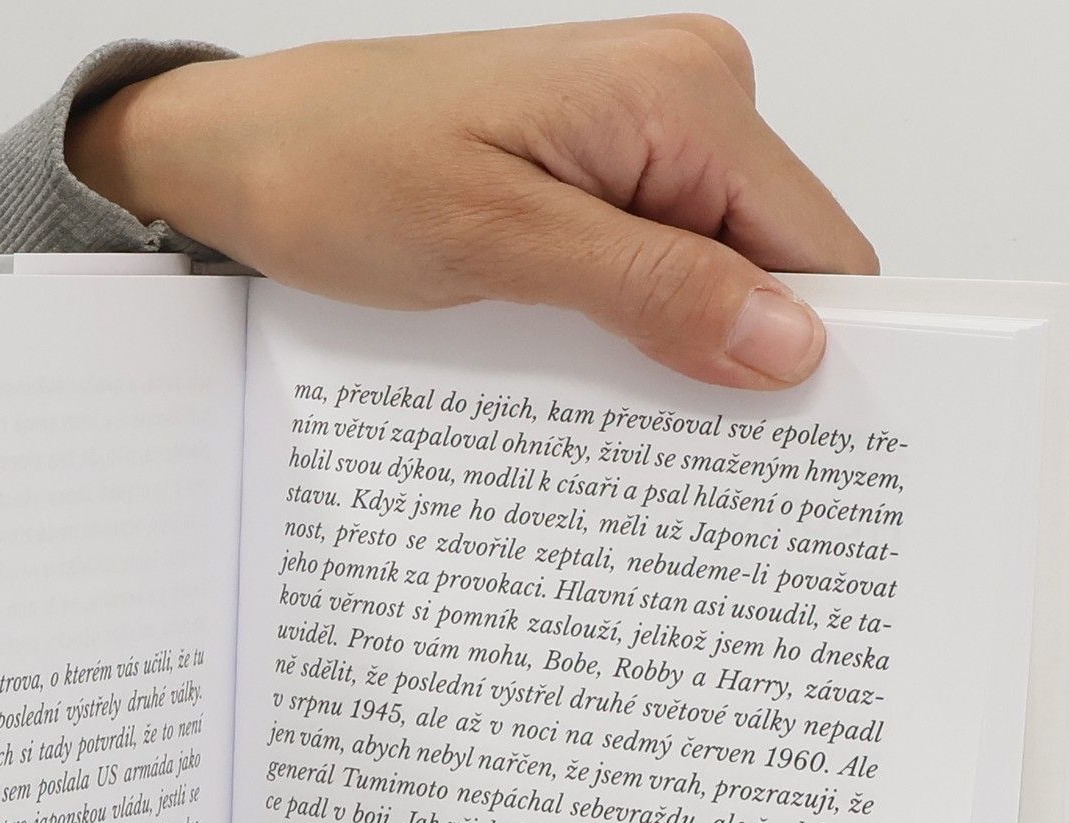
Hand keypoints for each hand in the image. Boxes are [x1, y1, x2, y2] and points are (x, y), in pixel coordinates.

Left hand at [68, 17, 876, 387]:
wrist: (248, 154)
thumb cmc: (341, 169)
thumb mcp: (497, 241)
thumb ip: (650, 289)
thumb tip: (788, 345)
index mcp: (686, 94)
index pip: (819, 248)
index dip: (820, 357)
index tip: (802, 464)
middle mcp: (687, 101)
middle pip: (777, 269)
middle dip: (747, 369)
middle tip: (707, 483)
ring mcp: (646, 141)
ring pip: (718, 281)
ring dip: (686, 363)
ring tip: (637, 441)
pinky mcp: (603, 181)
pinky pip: (661, 271)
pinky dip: (642, 338)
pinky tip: (603, 392)